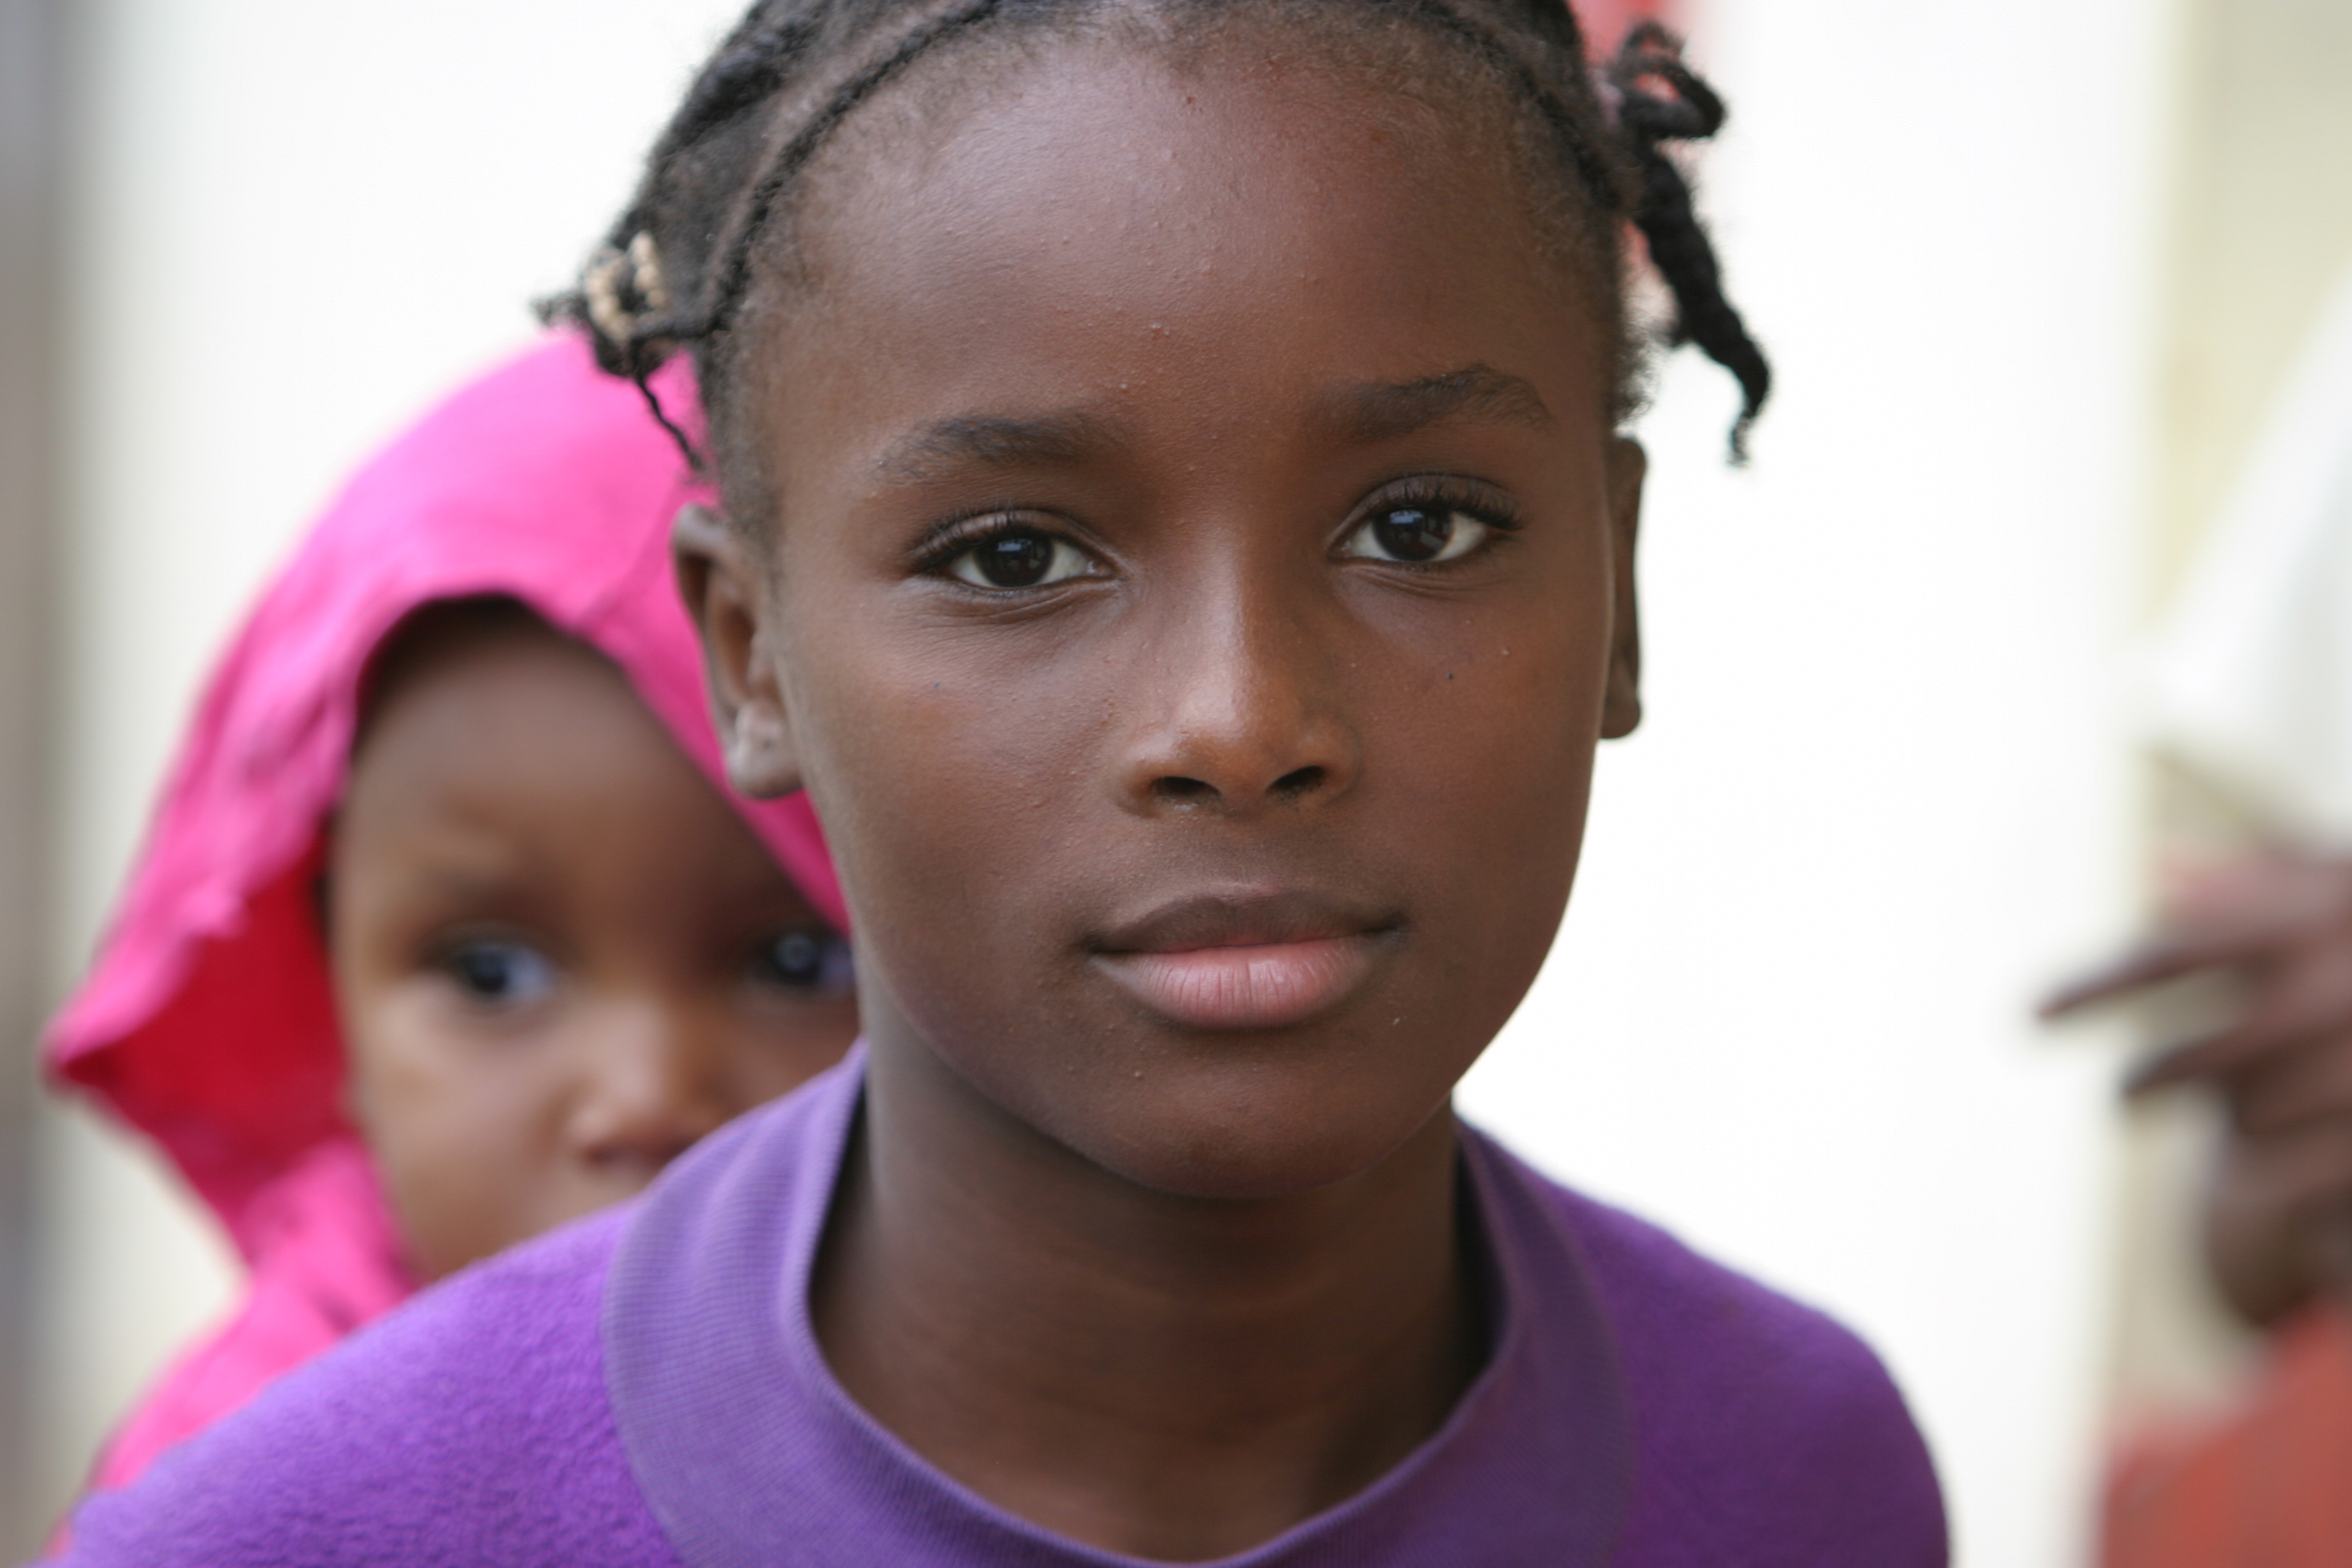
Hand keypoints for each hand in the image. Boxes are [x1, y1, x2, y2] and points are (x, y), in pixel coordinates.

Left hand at [2045, 852, 2351, 1325]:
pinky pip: (2300, 1172)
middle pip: (2200, 1057)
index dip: (2091, 989)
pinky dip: (2284, 1170)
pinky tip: (2273, 1159)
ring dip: (2237, 1122)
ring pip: (2252, 1119)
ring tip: (2229, 1114)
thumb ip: (2264, 886)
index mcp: (2311, 922)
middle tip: (2118, 1101)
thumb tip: (2163, 870)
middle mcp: (2334, 994)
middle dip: (2148, 1082)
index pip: (2169, 958)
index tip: (2028, 1018)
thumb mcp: (2342, 898)